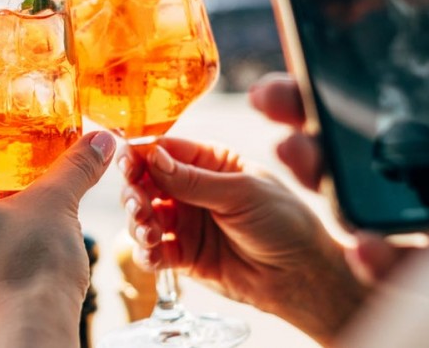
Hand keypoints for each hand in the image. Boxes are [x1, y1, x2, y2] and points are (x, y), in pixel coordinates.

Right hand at [123, 139, 367, 345]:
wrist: (303, 276)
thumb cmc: (285, 222)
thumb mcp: (241, 192)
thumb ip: (193, 179)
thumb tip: (152, 157)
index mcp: (210, 162)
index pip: (164, 151)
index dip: (141, 154)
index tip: (126, 161)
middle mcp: (192, 189)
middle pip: (146, 183)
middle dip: (135, 191)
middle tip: (137, 203)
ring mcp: (186, 222)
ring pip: (143, 216)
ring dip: (137, 221)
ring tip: (149, 230)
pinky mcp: (183, 256)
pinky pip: (152, 251)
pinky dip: (145, 251)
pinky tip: (152, 251)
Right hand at [248, 37, 428, 284]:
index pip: (380, 78)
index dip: (329, 68)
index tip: (292, 64)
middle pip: (350, 131)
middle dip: (302, 118)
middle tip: (275, 104)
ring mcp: (427, 208)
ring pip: (355, 193)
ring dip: (314, 175)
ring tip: (296, 156)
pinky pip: (394, 261)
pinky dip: (375, 258)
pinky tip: (367, 250)